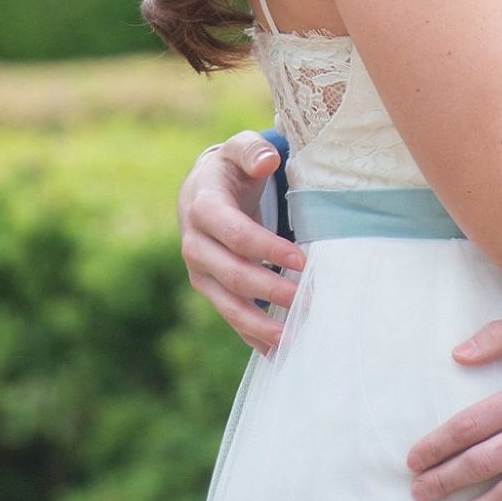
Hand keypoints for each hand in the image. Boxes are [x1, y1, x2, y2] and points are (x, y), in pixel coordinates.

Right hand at [177, 130, 305, 352]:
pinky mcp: (208, 287)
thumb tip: (266, 160)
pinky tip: (275, 351)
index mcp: (203, 208)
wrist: (202, 188)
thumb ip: (251, 151)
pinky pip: (228, 314)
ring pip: (226, 303)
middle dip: (269, 290)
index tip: (302, 260)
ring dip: (257, 323)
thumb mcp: (238, 149)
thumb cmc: (230, 167)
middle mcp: (195, 244)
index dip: (267, 249)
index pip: (236, 234)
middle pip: (231, 274)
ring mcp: (199, 270)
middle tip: (307, 300)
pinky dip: (249, 334)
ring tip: (290, 338)